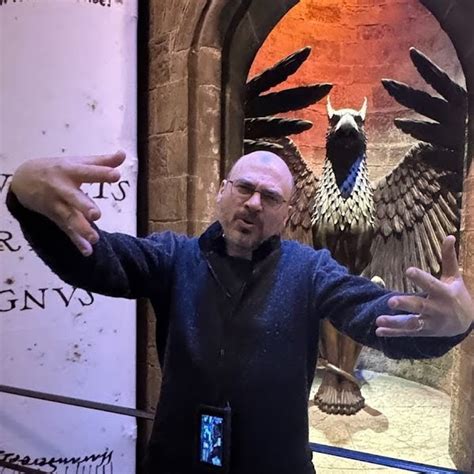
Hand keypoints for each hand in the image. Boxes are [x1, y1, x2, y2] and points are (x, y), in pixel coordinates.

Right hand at [10, 151, 125, 255]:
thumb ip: (102, 162)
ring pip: (69, 218)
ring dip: (81, 229)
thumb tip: (123, 154)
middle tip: (96, 215)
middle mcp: (63, 189)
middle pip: (74, 198)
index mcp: (71, 171)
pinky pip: (67, 231)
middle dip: (84, 206)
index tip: (116, 175)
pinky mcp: (56, 218)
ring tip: (95, 238)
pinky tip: (87, 251)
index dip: (101, 173)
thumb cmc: (58, 169)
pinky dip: (76, 242)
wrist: (24, 180)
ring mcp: (58, 205)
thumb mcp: (78, 162)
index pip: (88, 172)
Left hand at [375, 235, 473, 336]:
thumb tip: (449, 236)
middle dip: (405, 304)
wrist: (467, 323)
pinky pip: (407, 333)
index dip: (420, 278)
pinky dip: (393, 332)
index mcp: (444, 293)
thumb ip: (449, 258)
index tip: (408, 270)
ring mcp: (430, 323)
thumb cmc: (457, 295)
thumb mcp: (454, 277)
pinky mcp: (424, 332)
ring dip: (395, 323)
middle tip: (390, 302)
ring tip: (379, 320)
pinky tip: (378, 331)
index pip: (431, 284)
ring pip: (412, 324)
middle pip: (420, 307)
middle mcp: (436, 309)